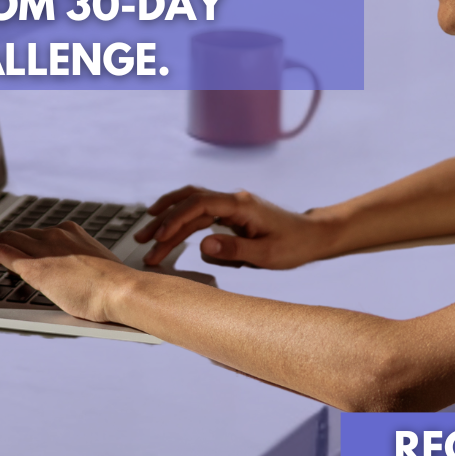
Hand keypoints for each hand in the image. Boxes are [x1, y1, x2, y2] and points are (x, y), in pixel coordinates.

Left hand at [0, 222, 132, 323]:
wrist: (119, 289)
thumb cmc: (115, 286)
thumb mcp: (99, 268)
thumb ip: (86, 267)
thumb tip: (87, 276)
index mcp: (73, 233)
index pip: (41, 233)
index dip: (25, 239)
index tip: (20, 245)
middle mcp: (57, 235)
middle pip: (22, 234)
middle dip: (5, 240)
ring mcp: (44, 248)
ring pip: (8, 240)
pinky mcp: (33, 266)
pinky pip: (1, 252)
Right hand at [134, 186, 334, 268]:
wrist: (312, 236)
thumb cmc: (294, 245)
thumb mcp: (266, 255)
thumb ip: (234, 251)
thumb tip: (202, 246)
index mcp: (241, 205)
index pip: (200, 204)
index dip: (177, 219)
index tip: (160, 237)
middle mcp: (233, 200)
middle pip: (190, 201)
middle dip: (164, 219)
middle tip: (143, 240)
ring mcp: (231, 206)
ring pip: (192, 206)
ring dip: (169, 221)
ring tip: (148, 240)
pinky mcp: (231, 214)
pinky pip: (200, 215)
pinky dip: (182, 224)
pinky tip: (169, 236)